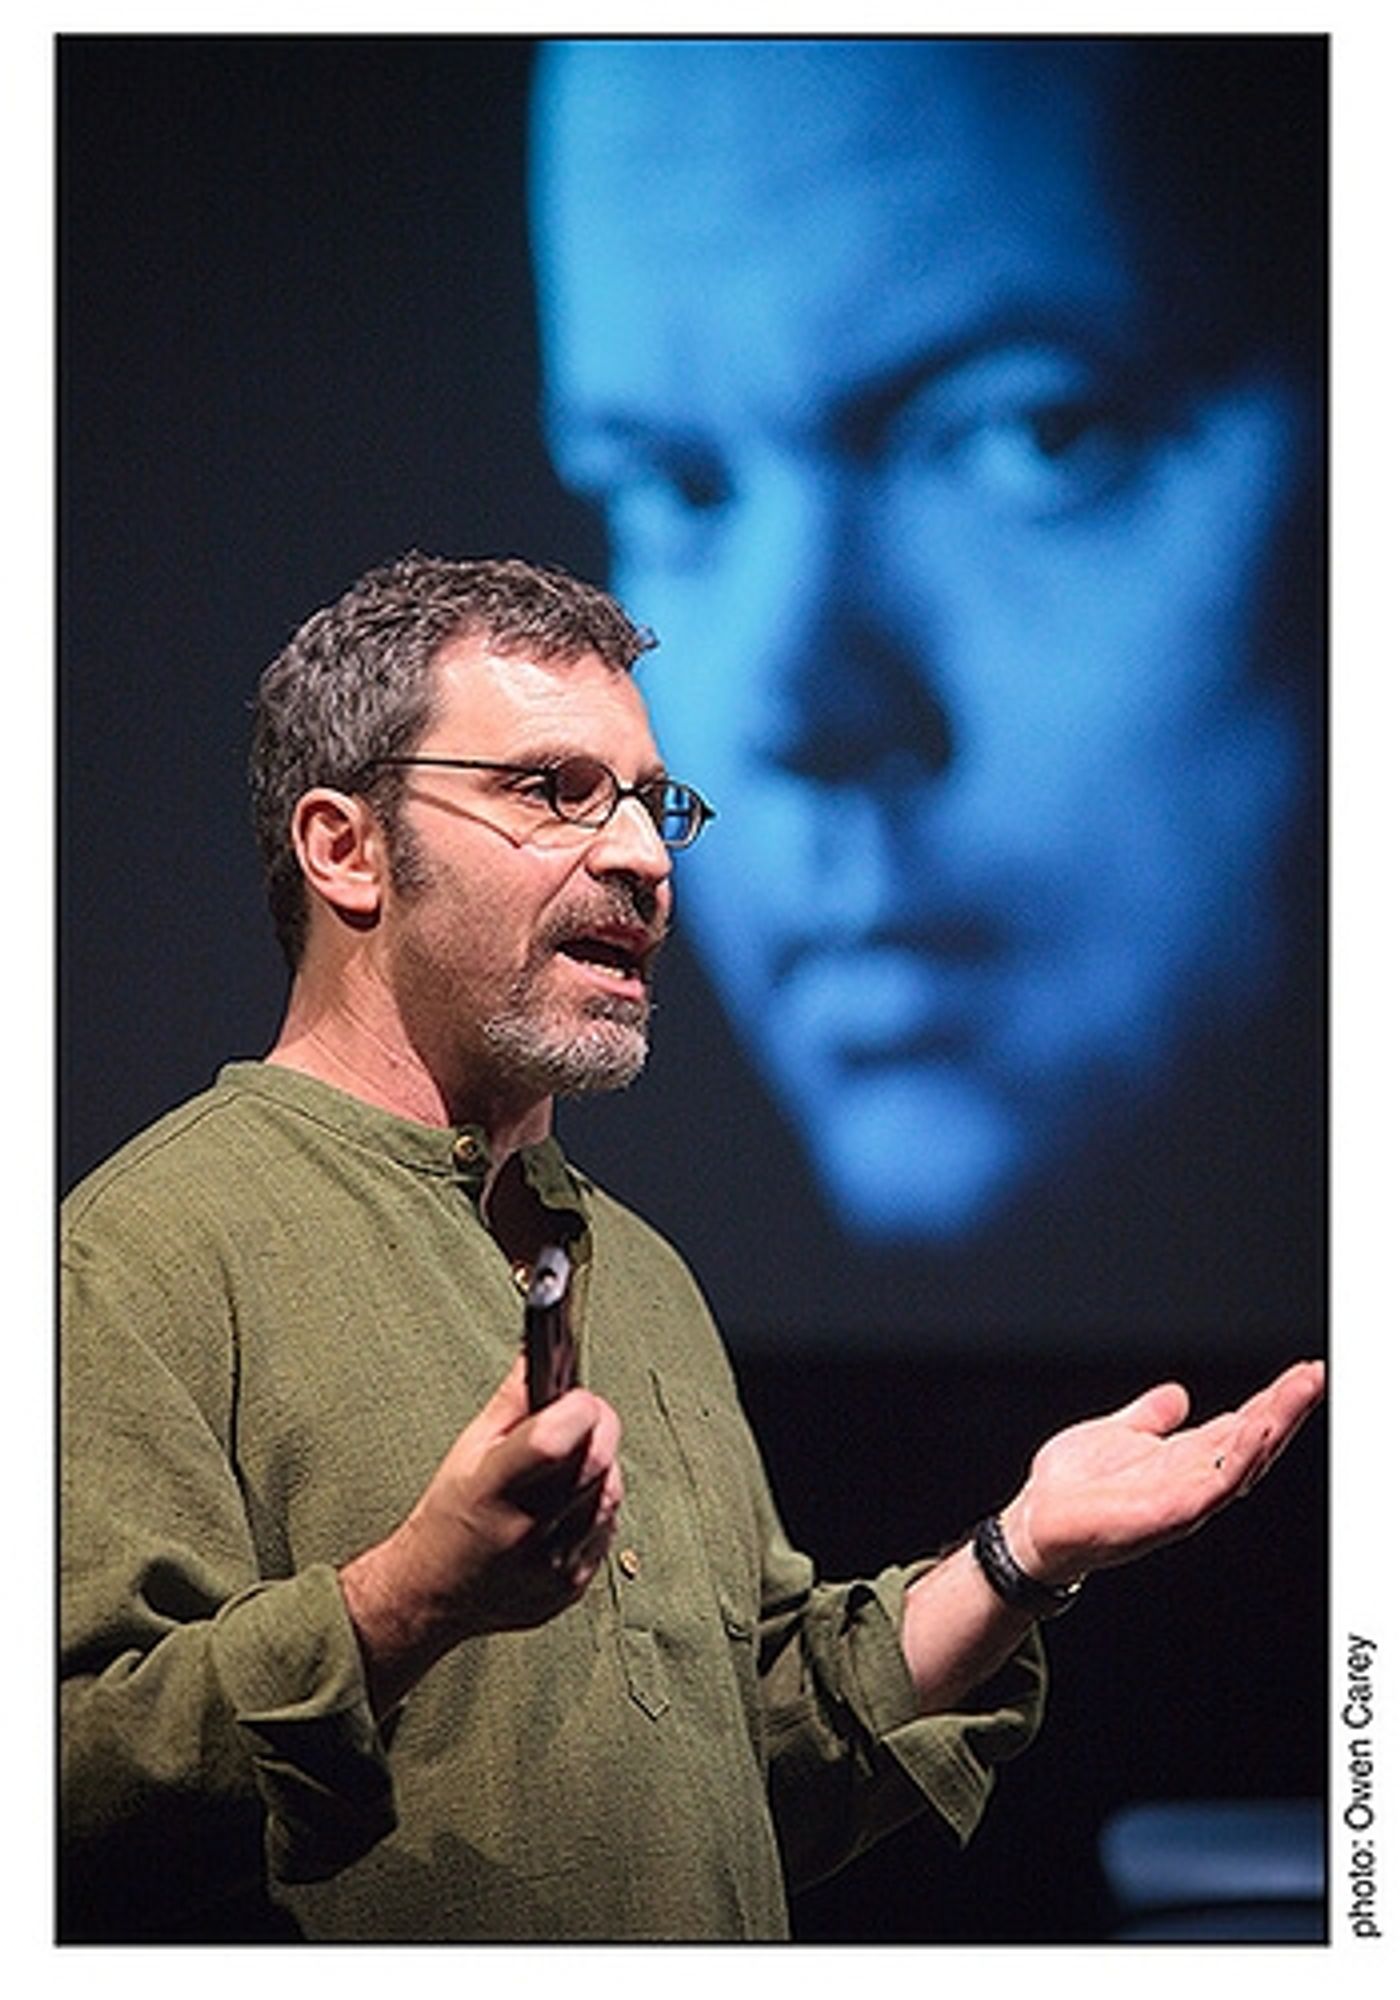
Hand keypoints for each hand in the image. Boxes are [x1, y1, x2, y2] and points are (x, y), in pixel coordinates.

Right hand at [340, 1358, 621, 1711]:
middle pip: (596, 1462)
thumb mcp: (469, 1447)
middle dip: (599, 1428)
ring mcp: (552, 1565)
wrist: (433, 1593)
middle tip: (583, 1419)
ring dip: (600, 1468)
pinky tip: (568, 1504)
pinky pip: (607, 1528)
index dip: (578, 1407)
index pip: (557, 1440)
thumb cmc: (450, 1512)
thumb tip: (542, 1348)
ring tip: (568, 1466)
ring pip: (610, 1493)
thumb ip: (514, 1398)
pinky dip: (595, 1507)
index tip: (576, 1397)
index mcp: (492, 1489)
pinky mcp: (572, 1586)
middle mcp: (525, 1532)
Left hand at [1000, 1358, 1323, 1586]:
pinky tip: (1254, 1433)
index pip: (1241, 1426)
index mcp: (1185, 1460)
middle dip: (1286, 1409)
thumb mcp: (1115, 1434)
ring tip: (1296, 1395)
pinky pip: (1210, 1487)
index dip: (1274, 1402)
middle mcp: (1193, 1482)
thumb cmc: (1074, 1487)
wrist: (1035, 1523)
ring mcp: (1183, 1501)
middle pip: (1252, 1443)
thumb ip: (1149, 1417)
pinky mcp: (1165, 1515)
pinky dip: (1235, 1460)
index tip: (1305, 1373)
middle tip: (1316, 1375)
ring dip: (1271, 1429)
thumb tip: (1177, 1393)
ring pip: (1241, 1463)